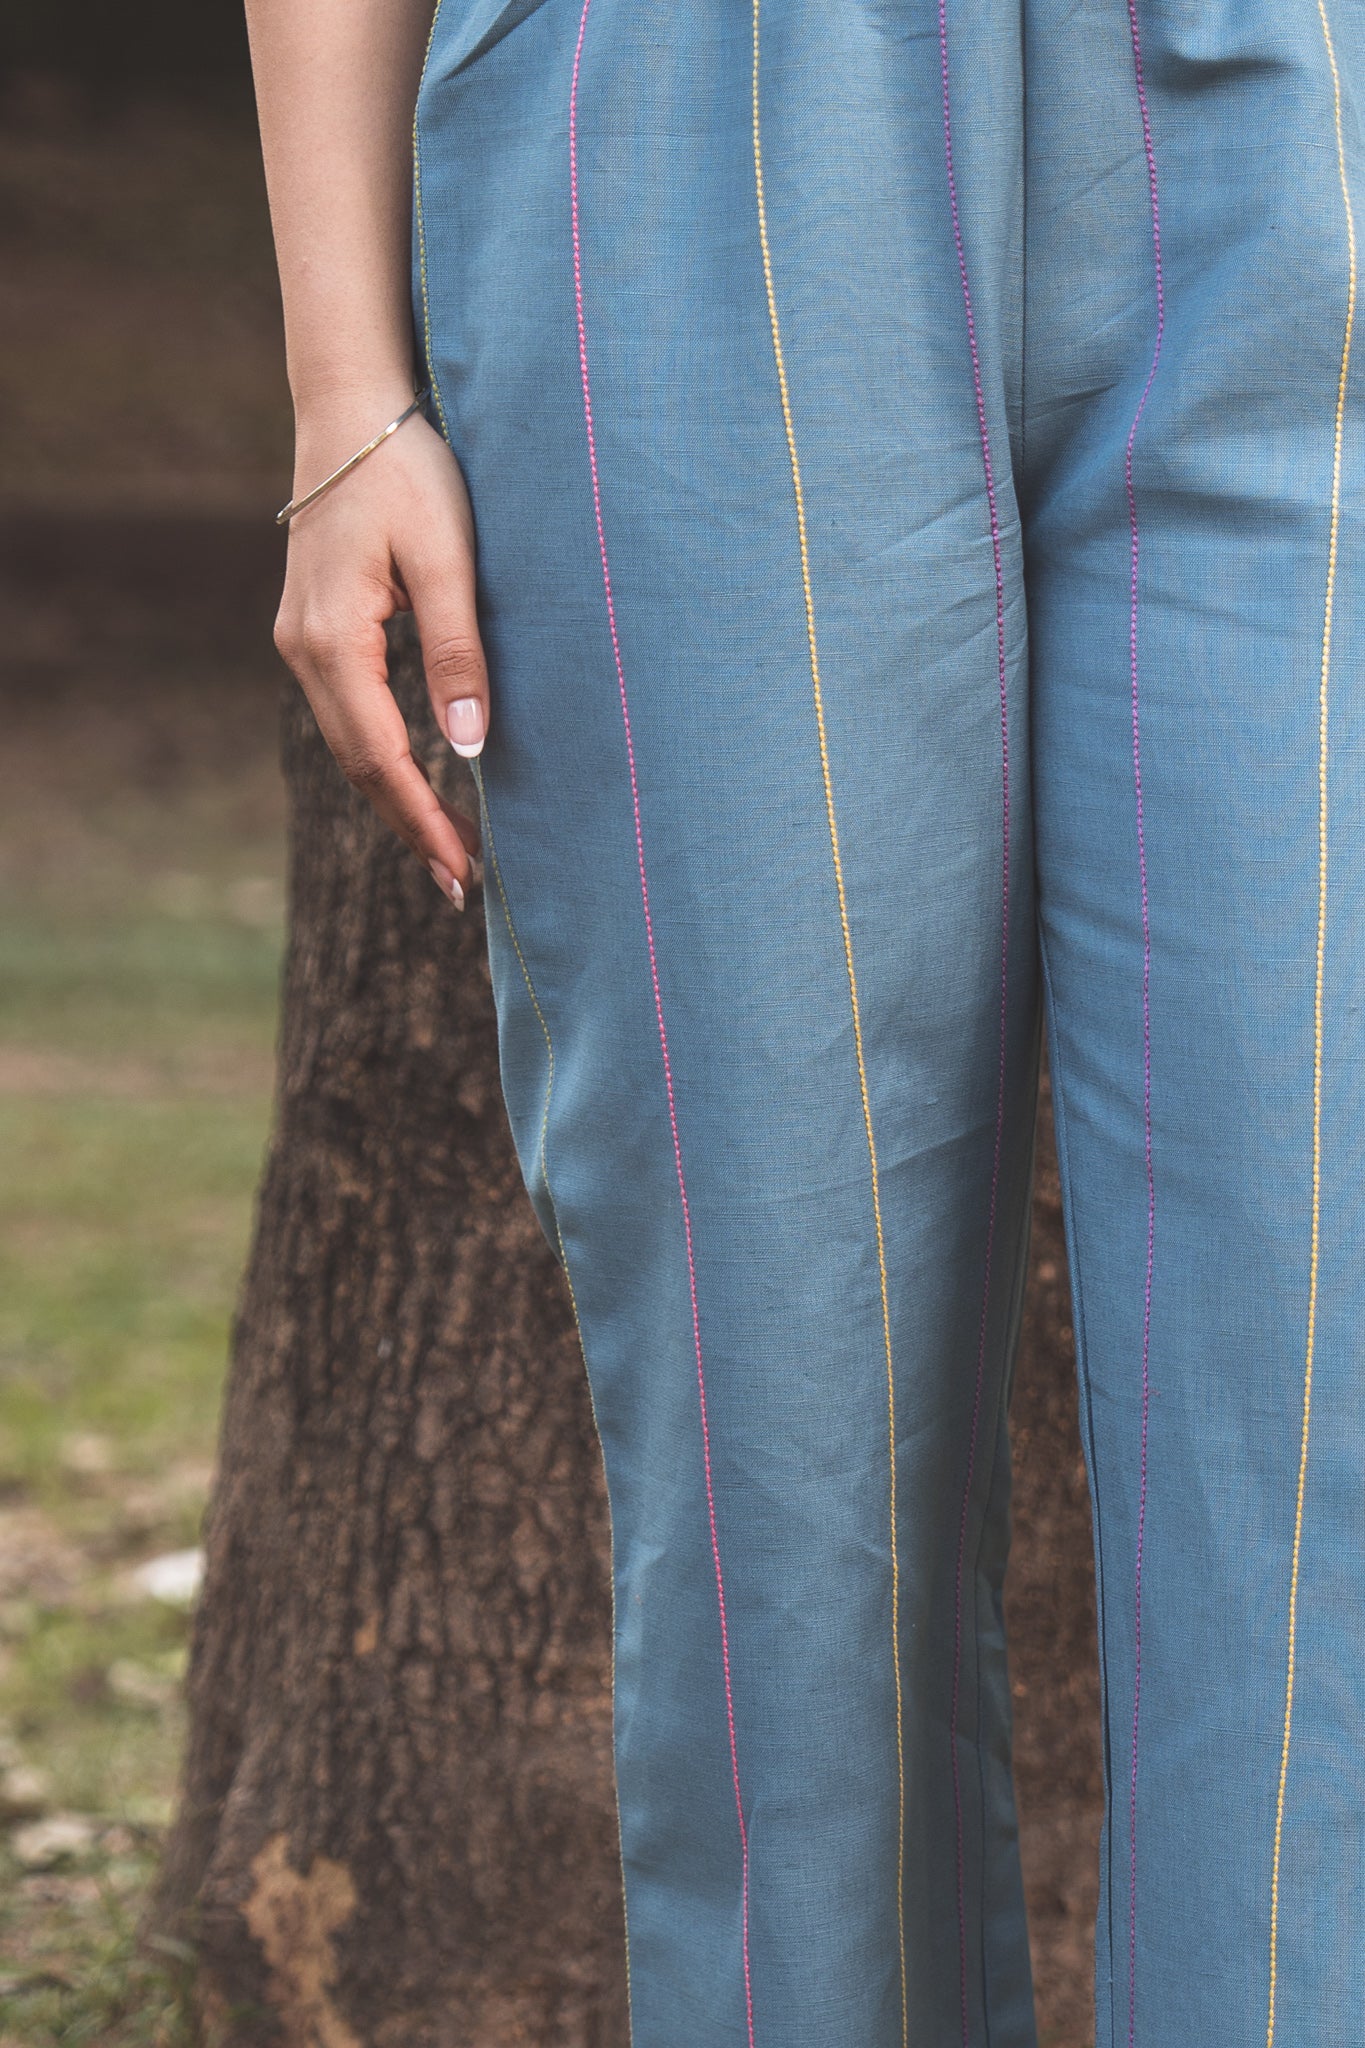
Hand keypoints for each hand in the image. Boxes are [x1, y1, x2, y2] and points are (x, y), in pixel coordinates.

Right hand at [273, 393, 484, 906]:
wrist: (353, 409)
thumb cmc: (411, 472)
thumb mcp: (449, 559)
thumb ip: (458, 654)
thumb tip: (468, 750)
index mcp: (332, 638)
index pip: (379, 757)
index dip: (421, 820)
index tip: (462, 871)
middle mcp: (303, 650)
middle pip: (357, 765)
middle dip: (410, 828)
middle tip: (462, 886)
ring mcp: (301, 641)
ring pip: (349, 745)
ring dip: (397, 800)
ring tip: (449, 850)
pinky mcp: (315, 631)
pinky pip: (348, 715)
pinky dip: (383, 760)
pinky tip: (419, 783)